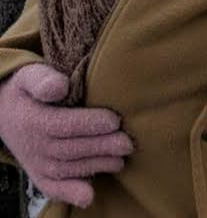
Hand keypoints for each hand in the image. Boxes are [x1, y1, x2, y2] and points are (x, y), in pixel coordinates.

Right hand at [0, 64, 133, 207]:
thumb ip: (43, 80)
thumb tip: (60, 87)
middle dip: (101, 147)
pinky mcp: (39, 174)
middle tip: (127, 143)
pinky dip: (69, 193)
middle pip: (71, 149)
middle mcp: (35, 145)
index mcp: (34, 120)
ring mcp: (37, 163)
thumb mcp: (29, 77)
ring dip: (95, 166)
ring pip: (68, 168)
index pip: (64, 125)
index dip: (90, 124)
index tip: (115, 120)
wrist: (4, 113)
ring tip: (121, 160)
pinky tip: (89, 196)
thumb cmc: (27, 91)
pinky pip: (52, 187)